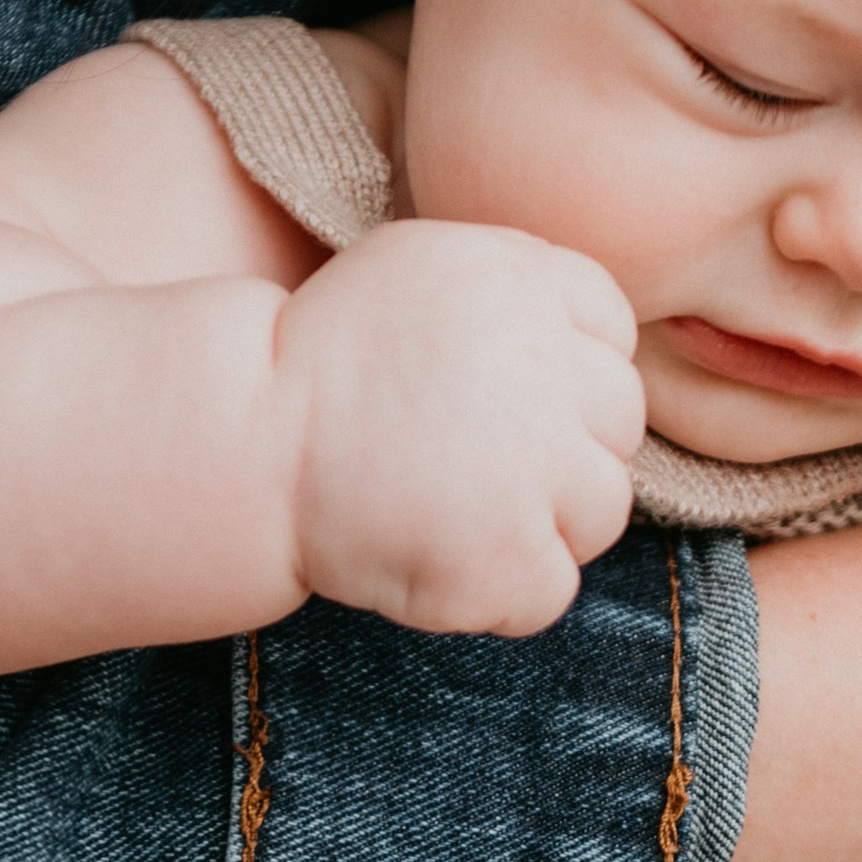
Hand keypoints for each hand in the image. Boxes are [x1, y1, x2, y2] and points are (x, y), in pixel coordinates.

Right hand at [277, 217, 645, 634]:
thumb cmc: (322, 357)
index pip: (612, 332)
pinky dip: (502, 593)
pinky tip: (438, 562)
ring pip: (602, 510)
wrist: (241, 441)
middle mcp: (544, 368)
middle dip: (562, 448)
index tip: (499, 395)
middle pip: (619, 423)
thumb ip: (517, 289)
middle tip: (474, 463)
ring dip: (543, 523)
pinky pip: (551, 590)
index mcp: (525, 282)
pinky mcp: (506, 556)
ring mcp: (532, 468)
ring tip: (456, 513)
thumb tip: (595, 336)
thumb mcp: (421, 268)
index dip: (565, 373)